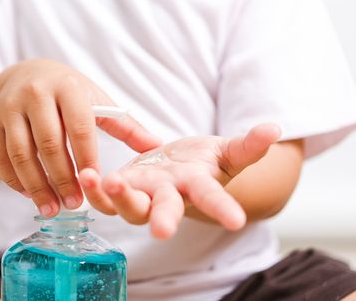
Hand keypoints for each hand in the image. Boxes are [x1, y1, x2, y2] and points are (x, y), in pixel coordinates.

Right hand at [0, 59, 160, 216]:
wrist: (28, 74)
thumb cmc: (70, 92)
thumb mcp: (97, 101)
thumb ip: (125, 126)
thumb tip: (156, 147)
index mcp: (67, 87)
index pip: (79, 127)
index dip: (87, 158)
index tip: (95, 184)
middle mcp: (35, 94)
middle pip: (48, 143)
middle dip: (62, 178)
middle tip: (75, 204)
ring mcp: (9, 108)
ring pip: (20, 153)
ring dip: (36, 185)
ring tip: (51, 209)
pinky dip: (13, 180)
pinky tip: (29, 195)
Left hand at [79, 123, 280, 237]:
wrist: (178, 168)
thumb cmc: (203, 163)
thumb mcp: (227, 152)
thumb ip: (247, 145)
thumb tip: (275, 129)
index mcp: (196, 187)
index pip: (213, 198)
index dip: (223, 209)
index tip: (236, 223)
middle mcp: (169, 196)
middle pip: (166, 211)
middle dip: (163, 219)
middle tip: (161, 230)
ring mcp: (144, 194)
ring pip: (130, 206)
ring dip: (116, 198)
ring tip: (105, 181)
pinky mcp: (123, 188)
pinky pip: (106, 196)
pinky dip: (95, 189)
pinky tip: (84, 175)